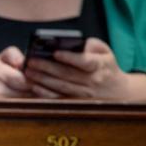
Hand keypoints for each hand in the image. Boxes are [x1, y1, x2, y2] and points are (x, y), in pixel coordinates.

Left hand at [25, 37, 145, 99]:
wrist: (116, 91)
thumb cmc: (106, 66)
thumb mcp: (104, 51)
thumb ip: (90, 45)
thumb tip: (72, 42)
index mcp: (100, 65)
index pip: (85, 61)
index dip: (70, 57)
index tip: (55, 52)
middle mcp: (92, 81)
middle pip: (67, 74)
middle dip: (47, 68)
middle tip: (31, 61)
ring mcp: (83, 94)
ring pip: (60, 87)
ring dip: (42, 80)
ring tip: (28, 72)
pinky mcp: (75, 102)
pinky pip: (58, 98)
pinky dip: (44, 93)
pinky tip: (33, 86)